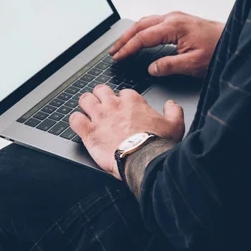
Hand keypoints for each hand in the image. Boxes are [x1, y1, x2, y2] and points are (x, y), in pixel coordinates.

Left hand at [70, 85, 184, 179]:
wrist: (144, 160)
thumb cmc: (157, 144)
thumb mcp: (175, 125)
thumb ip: (173, 111)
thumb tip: (171, 105)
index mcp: (132, 101)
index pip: (123, 92)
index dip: (122, 100)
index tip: (123, 108)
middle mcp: (113, 106)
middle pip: (100, 90)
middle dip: (100, 96)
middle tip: (102, 106)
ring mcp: (99, 117)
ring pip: (85, 100)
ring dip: (86, 105)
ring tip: (88, 112)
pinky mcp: (89, 132)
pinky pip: (74, 119)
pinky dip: (76, 121)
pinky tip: (80, 126)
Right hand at [109, 11, 223, 77]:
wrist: (236, 40)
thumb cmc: (218, 50)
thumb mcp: (193, 64)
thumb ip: (169, 66)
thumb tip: (151, 69)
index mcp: (174, 26)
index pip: (142, 37)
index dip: (127, 48)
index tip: (117, 57)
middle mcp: (173, 18)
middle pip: (140, 26)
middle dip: (124, 39)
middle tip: (113, 51)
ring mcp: (176, 17)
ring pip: (145, 22)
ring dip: (131, 33)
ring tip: (121, 45)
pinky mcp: (179, 20)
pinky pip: (153, 22)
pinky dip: (141, 31)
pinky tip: (139, 38)